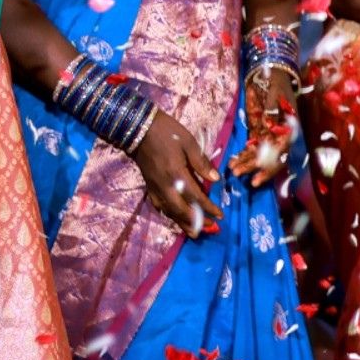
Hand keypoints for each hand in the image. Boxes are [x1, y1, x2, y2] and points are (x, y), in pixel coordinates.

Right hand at [130, 110, 223, 233]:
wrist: (139, 129)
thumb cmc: (167, 132)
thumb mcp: (189, 142)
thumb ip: (201, 162)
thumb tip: (215, 180)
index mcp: (176, 173)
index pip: (195, 196)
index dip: (208, 207)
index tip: (220, 214)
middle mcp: (165, 185)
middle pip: (181, 209)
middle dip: (196, 220)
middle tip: (210, 227)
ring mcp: (155, 187)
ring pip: (169, 210)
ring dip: (183, 222)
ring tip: (194, 231)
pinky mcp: (149, 186)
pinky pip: (159, 205)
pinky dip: (168, 214)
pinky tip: (174, 217)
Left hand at [232, 65, 295, 187]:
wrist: (275, 72)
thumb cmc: (278, 82)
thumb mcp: (276, 93)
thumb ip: (272, 109)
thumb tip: (267, 124)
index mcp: (288, 129)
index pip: (280, 154)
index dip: (269, 168)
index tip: (256, 178)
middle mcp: (280, 135)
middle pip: (269, 158)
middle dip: (253, 167)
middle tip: (239, 174)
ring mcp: (269, 133)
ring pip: (258, 153)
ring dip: (246, 162)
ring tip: (233, 169)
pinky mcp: (259, 129)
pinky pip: (252, 145)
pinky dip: (243, 153)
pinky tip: (233, 161)